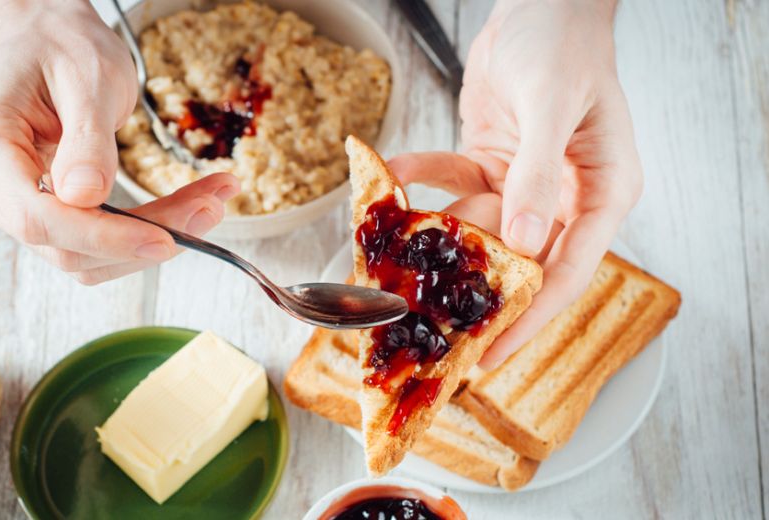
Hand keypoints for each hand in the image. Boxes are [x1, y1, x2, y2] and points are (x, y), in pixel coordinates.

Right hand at [0, 0, 238, 283]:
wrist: (45, 39)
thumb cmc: (59, 45)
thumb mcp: (85, 76)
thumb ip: (87, 138)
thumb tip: (86, 196)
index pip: (35, 216)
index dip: (102, 237)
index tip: (164, 239)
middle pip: (63, 243)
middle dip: (141, 237)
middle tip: (210, 209)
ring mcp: (9, 203)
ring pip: (82, 254)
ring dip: (149, 239)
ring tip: (209, 202)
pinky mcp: (41, 213)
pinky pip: (90, 242)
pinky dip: (140, 232)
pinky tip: (185, 207)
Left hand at [391, 0, 641, 367]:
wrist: (540, 7)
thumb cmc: (563, 46)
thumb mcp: (554, 105)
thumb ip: (540, 172)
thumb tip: (525, 239)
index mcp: (602, 193)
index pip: (568, 271)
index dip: (529, 318)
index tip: (491, 353)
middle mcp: (566, 198)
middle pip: (521, 264)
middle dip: (477, 295)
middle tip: (435, 332)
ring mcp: (527, 184)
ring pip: (480, 231)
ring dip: (440, 241)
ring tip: (397, 264)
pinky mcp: (493, 164)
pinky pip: (454, 185)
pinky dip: (423, 179)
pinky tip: (394, 172)